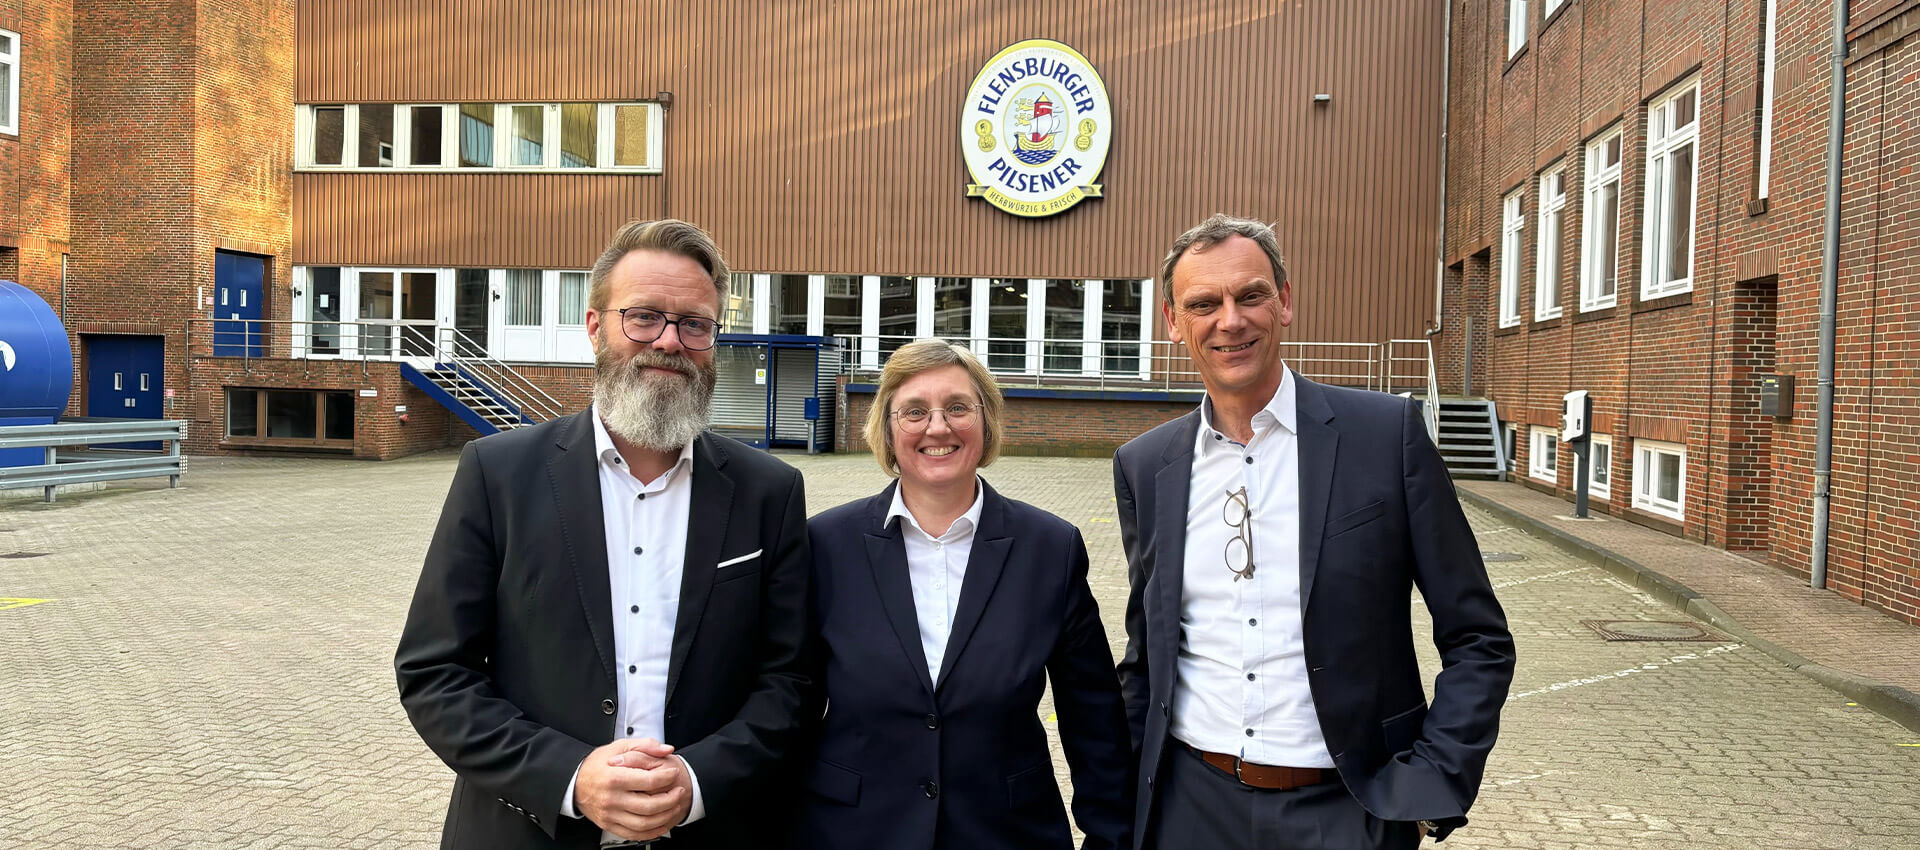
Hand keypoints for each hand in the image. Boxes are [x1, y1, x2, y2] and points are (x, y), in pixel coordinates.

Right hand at [574, 739, 692, 841]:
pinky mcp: (609, 825)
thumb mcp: (619, 747)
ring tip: (673, 806)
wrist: (574, 782)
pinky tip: (661, 823)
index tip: (674, 773)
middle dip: (670, 799)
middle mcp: (611, 799)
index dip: (667, 778)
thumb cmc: (596, 764)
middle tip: (679, 792)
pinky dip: (651, 832)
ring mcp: (610, 814)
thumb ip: (645, 745)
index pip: (648, 782)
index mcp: (614, 778)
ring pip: (644, 823)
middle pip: (649, 805)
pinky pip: (634, 834)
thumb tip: (666, 749)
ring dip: (664, 817)